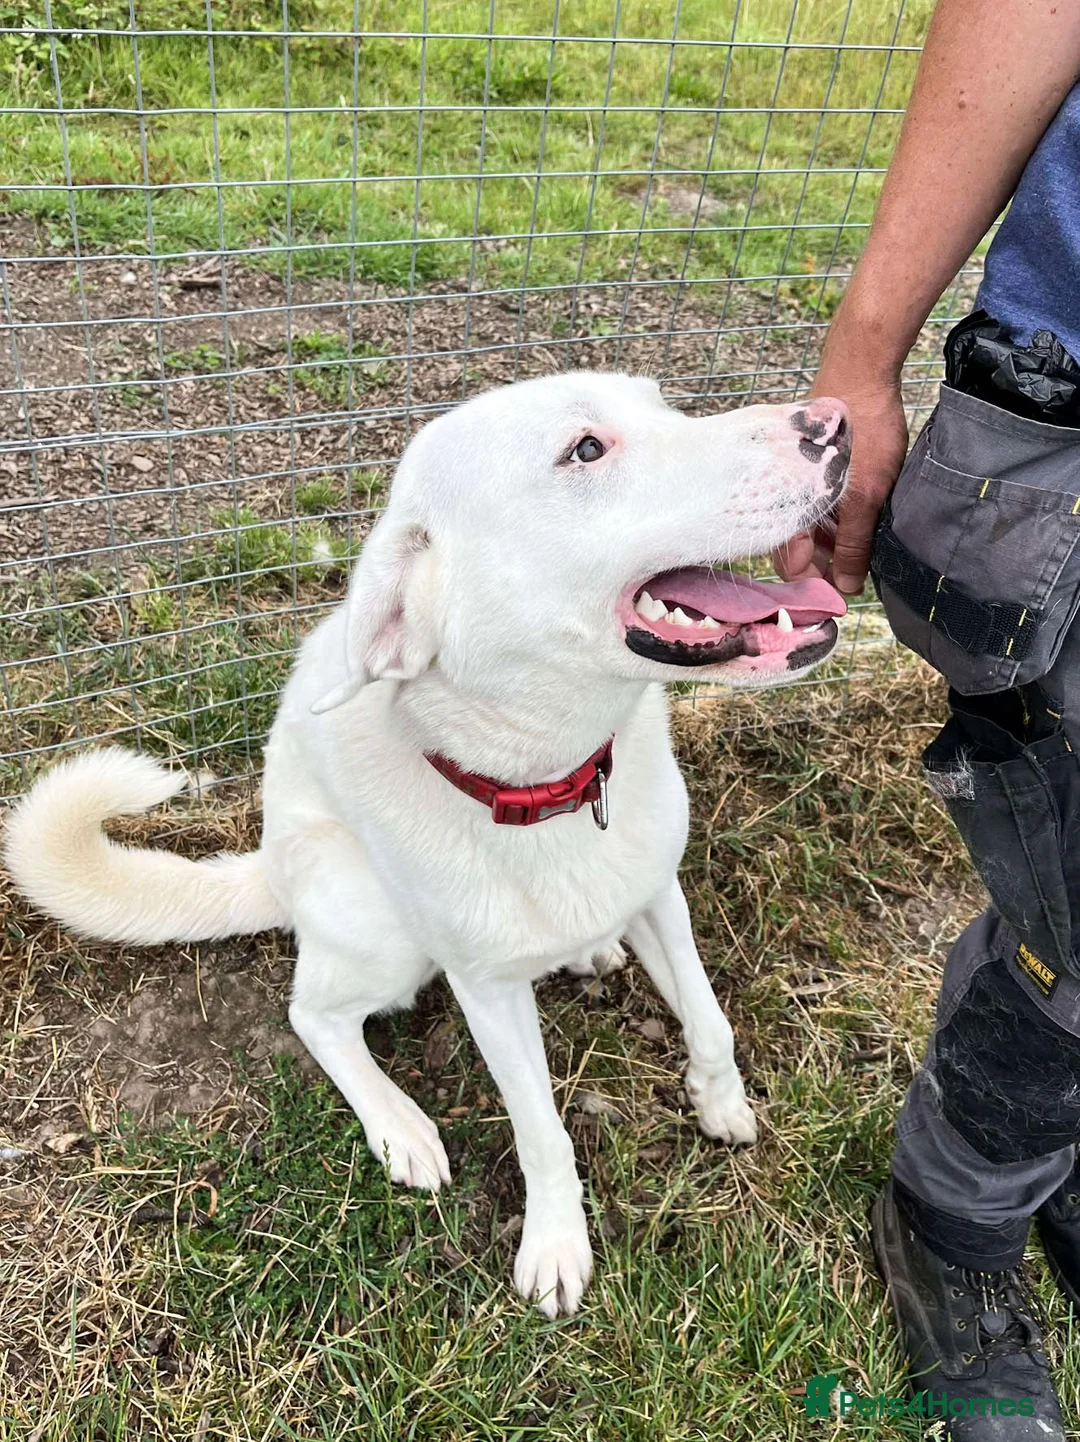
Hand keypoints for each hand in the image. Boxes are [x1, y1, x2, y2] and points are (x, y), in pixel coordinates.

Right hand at [775, 370, 908, 595]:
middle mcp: (784, 496)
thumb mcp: (868, 495)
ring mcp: (797, 481)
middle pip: (796, 549)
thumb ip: (856, 544)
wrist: (864, 369)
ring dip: (832, 544)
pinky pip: (816, 505)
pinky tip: (858, 521)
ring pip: (808, 527)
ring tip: (862, 550)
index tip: (843, 594)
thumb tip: (848, 586)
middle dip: (824, 567)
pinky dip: (834, 519)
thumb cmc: (863, 428)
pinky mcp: (811, 467)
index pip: (789, 565)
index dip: (815, 585)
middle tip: (856, 575)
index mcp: (788, 506)